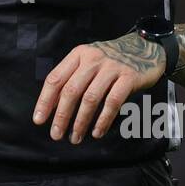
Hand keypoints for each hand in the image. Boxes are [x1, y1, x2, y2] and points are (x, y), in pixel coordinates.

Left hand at [32, 32, 165, 143]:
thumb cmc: (110, 61)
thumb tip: (53, 107)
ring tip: (75, 137)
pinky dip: (103, 119)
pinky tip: (97, 132)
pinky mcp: (129, 77)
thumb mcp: (88, 62)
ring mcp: (112, 67)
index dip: (45, 101)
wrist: (145, 48)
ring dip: (81, 121)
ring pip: (90, 98)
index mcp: (78, 55)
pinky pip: (113, 102)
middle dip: (62, 116)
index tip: (39, 120)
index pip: (55, 79)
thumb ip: (72, 79)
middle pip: (71, 90)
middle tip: (56, 134)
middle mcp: (92, 59)